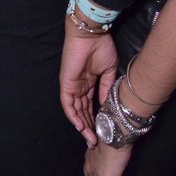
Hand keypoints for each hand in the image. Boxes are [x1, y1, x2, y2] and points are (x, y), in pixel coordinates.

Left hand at [59, 21, 117, 145]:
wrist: (92, 35)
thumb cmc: (102, 48)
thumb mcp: (109, 71)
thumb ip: (106, 88)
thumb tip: (106, 104)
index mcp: (89, 82)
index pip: (91, 105)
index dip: (96, 118)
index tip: (103, 130)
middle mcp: (80, 86)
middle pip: (83, 111)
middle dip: (90, 126)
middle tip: (95, 140)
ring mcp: (72, 86)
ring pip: (76, 110)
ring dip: (82, 125)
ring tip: (90, 138)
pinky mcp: (66, 84)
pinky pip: (68, 104)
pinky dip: (73, 116)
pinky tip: (81, 126)